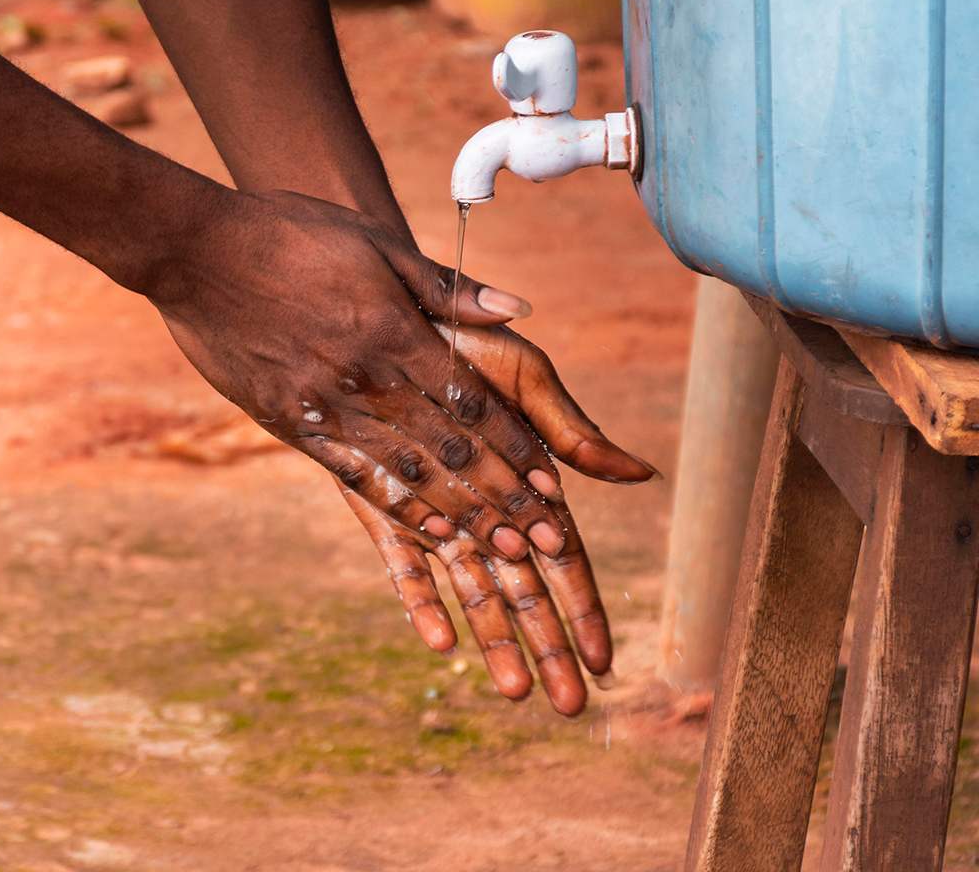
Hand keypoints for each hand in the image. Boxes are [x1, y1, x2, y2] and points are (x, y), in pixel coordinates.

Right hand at [153, 188, 621, 561]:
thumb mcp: (377, 245)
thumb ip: (448, 288)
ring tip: (501, 554)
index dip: (516, 448)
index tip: (552, 485)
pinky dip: (397, 508)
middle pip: (449, 450)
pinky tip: (428, 534)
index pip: (472, 405)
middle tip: (543, 541)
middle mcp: (368, 381)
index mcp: (397, 334)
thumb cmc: (292, 234)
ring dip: (461, 515)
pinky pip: (353, 476)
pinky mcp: (290, 424)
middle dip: (502, 497)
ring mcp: (327, 408)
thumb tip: (518, 309)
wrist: (197, 252)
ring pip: (408, 474)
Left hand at [346, 321, 657, 716]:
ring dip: (494, 640)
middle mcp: (483, 506)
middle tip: (569, 706)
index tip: (606, 660)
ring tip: (517, 693)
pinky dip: (420, 601)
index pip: (563, 559)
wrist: (385, 320)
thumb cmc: (467, 342)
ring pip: (470, 589)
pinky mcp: (382, 506)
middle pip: (522, 588)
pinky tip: (438, 643)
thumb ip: (572, 431)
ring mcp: (434, 511)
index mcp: (526, 481)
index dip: (584, 607)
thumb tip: (642, 473)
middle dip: (548, 646)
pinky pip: (402, 561)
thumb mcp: (526, 378)